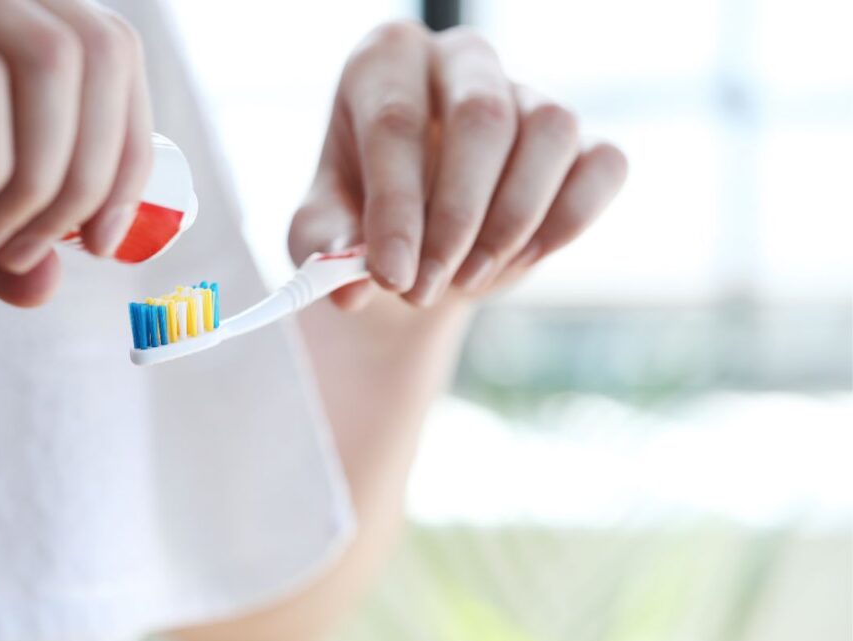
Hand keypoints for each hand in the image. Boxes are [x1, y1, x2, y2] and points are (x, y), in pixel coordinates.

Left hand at [288, 22, 627, 309]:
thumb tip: (350, 285)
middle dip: (456, 219)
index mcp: (386, 64)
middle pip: (483, 118)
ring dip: (512, 223)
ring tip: (467, 279)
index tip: (392, 276)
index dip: (396, 208)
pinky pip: (604, 165)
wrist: (414, 247)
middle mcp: (461, 61)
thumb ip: (325, 253)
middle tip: (424, 289)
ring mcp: (527, 94)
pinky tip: (521, 259)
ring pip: (551, 133)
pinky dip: (569, 221)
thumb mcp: (324, 236)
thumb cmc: (362, 224)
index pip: (397, 124)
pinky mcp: (578, 140)